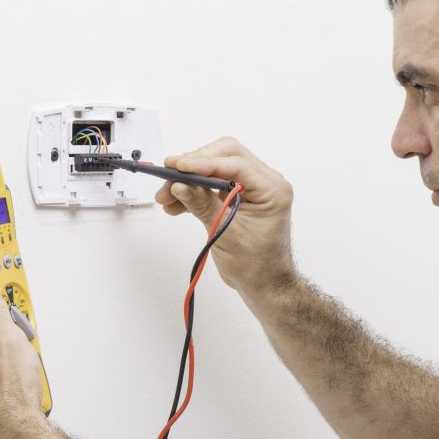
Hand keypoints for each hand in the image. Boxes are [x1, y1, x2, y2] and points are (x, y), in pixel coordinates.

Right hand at [154, 136, 296, 293]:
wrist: (264, 283)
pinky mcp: (240, 194)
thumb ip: (202, 205)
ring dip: (190, 178)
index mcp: (272, 189)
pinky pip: (214, 182)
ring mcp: (253, 187)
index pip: (235, 163)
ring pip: (217, 166)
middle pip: (226, 155)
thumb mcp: (226, 234)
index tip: (177, 167)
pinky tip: (176, 203)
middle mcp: (266, 182)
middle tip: (169, 177)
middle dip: (194, 165)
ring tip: (166, 196)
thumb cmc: (256, 265)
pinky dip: (194, 190)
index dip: (203, 163)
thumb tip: (180, 185)